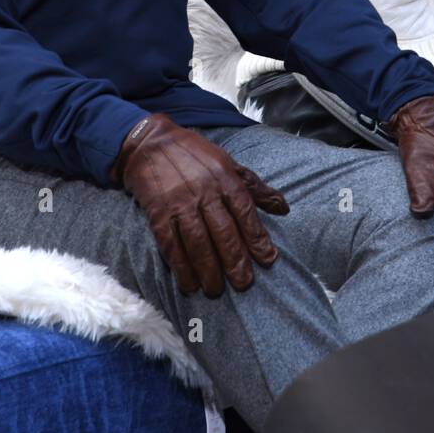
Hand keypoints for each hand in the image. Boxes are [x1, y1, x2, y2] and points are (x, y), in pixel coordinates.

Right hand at [111, 113, 289, 297]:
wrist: (150, 143)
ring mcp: (179, 203)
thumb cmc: (194, 155)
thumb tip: (284, 208)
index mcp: (224, 177)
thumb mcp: (227, 162)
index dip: (257, 237)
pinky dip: (180, 266)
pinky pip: (170, 244)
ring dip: (208, 269)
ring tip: (215, 290)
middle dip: (235, 260)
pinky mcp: (157, 213)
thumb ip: (255, 187)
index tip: (268, 260)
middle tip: (243, 283)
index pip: (245, 211)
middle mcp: (204, 191)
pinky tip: (188, 283)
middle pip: (223, 231)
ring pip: (197, 242)